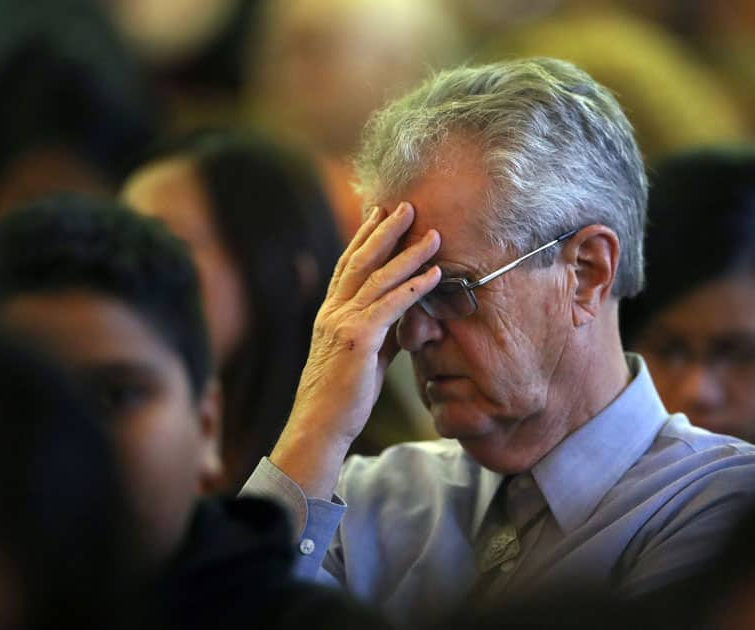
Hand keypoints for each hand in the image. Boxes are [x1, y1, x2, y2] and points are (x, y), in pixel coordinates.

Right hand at [270, 202, 439, 495]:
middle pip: (361, 260)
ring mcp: (343, 322)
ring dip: (409, 252)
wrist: (321, 424)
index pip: (348, 265)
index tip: (379, 213)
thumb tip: (405, 318)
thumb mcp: (363, 354)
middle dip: (385, 230)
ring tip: (433, 234)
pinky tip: (434, 274)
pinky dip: (414, 286)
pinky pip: (391, 305)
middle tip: (406, 205)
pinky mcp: (358, 339)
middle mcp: (334, 311)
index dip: (364, 237)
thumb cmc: (343, 395)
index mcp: (331, 312)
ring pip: (379, 277)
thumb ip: (381, 331)